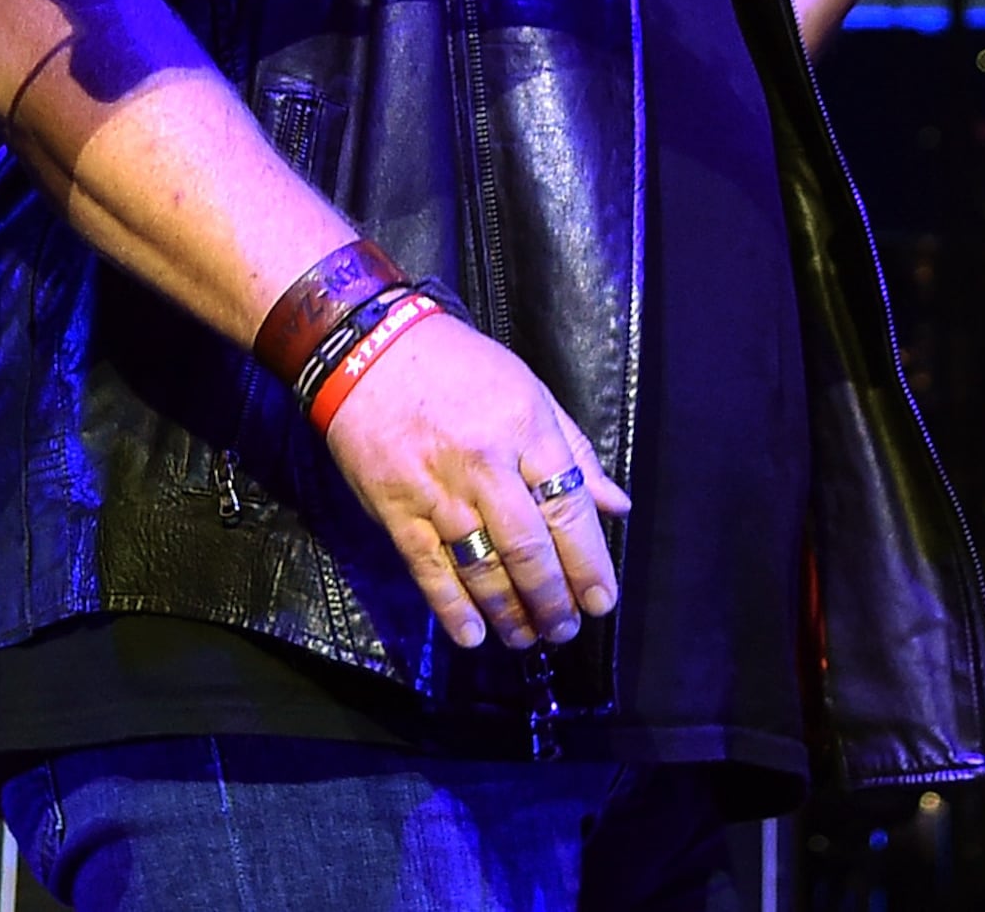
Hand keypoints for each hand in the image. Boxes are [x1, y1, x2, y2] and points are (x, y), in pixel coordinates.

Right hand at [319, 310, 634, 650]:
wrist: (367, 348)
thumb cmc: (458, 366)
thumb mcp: (529, 390)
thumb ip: (574, 451)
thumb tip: (616, 506)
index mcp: (525, 428)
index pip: (567, 507)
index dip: (588, 562)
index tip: (600, 601)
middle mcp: (485, 463)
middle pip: (528, 548)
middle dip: (552, 599)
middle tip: (564, 629)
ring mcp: (437, 488)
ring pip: (482, 566)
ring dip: (509, 612)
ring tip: (526, 637)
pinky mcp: (396, 507)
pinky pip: (429, 568)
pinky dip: (452, 608)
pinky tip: (473, 635)